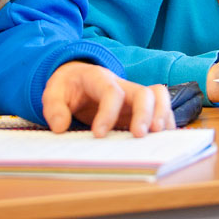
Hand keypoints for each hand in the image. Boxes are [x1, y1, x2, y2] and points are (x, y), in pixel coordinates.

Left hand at [42, 61, 174, 137]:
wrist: (78, 78)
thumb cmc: (68, 87)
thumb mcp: (53, 92)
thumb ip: (53, 107)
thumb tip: (60, 127)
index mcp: (99, 79)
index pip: (111, 91)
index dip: (108, 112)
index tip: (98, 134)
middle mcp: (123, 85)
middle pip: (144, 93)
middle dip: (145, 114)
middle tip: (139, 136)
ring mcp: (133, 97)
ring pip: (158, 98)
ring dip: (162, 117)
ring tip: (158, 137)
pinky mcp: (139, 108)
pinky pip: (160, 110)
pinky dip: (165, 123)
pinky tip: (161, 140)